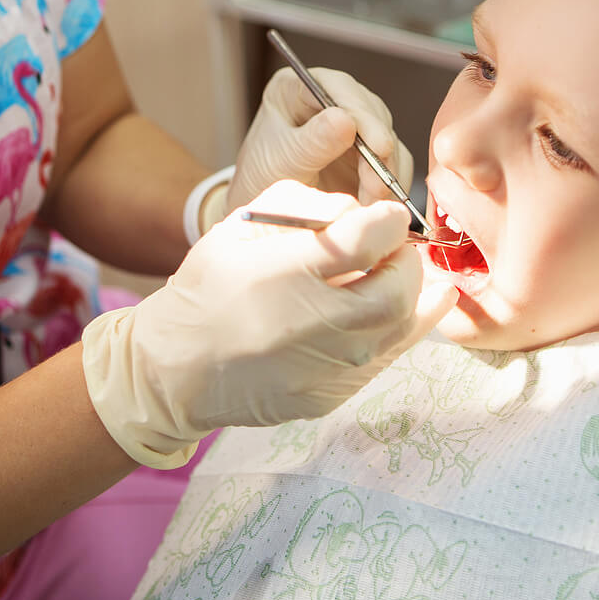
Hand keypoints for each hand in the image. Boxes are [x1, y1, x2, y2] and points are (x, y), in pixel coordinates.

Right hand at [80, 181, 457, 467]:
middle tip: (391, 248)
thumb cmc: (211, 287)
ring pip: (400, 326)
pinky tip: (419, 305)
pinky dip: (403, 327)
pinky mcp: (330, 395)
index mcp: (283, 274)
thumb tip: (359, 212)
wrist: (178, 368)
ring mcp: (324, 368)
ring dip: (412, 293)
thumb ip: (303, 204)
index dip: (389, 221)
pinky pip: (384, 357)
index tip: (388, 215)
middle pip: (396, 288)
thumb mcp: (241, 226)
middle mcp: (311, 325)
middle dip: (404, 259)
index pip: (367, 240)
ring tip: (403, 272)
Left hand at [227, 66, 413, 212]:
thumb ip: (312, 142)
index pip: (337, 88)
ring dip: (386, 171)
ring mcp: (351, 126)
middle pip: (370, 112)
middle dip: (378, 150)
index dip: (362, 114)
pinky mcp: (367, 151)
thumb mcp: (282, 161)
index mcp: (296, 88)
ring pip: (386, 137)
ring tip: (371, 200)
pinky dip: (391, 182)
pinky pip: (393, 161)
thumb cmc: (262, 178)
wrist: (263, 210)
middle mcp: (328, 100)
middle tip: (378, 184)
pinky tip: (377, 202)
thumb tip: (346, 119)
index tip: (379, 145)